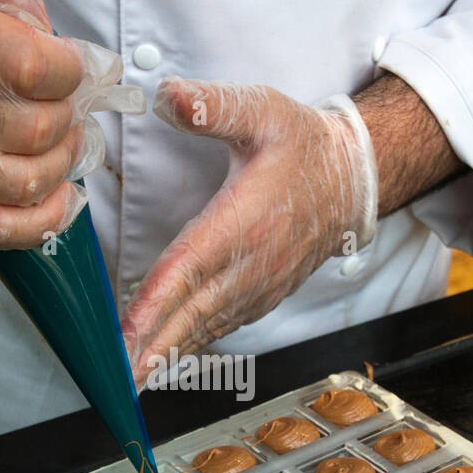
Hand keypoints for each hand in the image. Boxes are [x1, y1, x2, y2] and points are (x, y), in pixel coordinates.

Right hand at [0, 0, 143, 248]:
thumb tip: (75, 55)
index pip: (38, 67)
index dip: (71, 76)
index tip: (69, 76)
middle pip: (39, 130)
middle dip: (69, 125)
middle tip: (66, 118)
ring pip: (28, 183)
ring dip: (60, 168)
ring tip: (57, 151)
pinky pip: (3, 229)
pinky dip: (43, 219)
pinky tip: (58, 198)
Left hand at [120, 77, 378, 384]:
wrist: (354, 182)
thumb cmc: (303, 146)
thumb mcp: (264, 110)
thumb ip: (215, 105)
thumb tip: (168, 94)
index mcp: (243, 221)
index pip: (189, 268)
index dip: (155, 302)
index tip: (127, 331)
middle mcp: (251, 264)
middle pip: (191, 312)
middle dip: (152, 346)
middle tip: (118, 376)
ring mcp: (258, 286)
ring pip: (205, 327)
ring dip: (167, 353)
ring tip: (131, 379)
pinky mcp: (262, 296)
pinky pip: (221, 326)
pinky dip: (191, 345)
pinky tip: (165, 358)